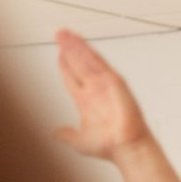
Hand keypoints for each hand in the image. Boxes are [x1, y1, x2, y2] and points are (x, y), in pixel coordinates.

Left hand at [50, 31, 149, 160]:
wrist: (125, 147)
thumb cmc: (109, 146)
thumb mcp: (79, 141)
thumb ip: (67, 135)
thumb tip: (55, 133)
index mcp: (87, 102)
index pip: (73, 77)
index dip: (65, 65)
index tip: (59, 54)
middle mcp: (95, 90)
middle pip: (78, 64)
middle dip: (68, 49)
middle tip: (60, 34)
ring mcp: (104, 84)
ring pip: (86, 59)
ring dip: (75, 46)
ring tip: (64, 33)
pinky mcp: (114, 81)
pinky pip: (98, 62)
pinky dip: (87, 51)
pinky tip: (77, 42)